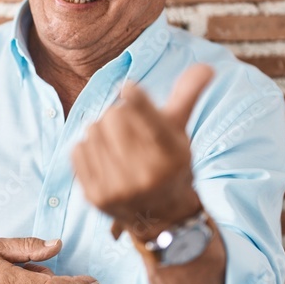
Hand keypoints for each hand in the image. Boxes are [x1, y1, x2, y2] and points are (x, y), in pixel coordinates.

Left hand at [71, 64, 213, 241]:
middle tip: (128, 129)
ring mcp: (119, 188)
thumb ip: (187, 96)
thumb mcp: (180, 131)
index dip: (137, 100)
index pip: (151, 121)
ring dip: (101, 131)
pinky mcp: (96, 196)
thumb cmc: (169, 162)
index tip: (129, 88)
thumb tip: (207, 67)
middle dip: (118, 114)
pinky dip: (87, 148)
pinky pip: (78, 149)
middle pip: (114, 115)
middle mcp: (147, 174)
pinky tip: (103, 159)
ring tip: (117, 146)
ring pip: (93, 129)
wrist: (158, 217)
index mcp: (171, 155)